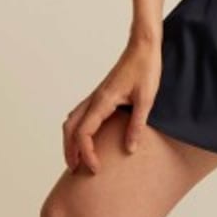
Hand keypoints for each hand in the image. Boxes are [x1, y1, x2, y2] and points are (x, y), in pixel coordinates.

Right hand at [61, 36, 161, 174]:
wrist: (143, 46)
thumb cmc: (146, 68)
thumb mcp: (146, 99)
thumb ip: (136, 124)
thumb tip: (129, 149)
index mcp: (103, 101)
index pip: (83, 133)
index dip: (86, 154)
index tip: (95, 168)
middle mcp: (95, 98)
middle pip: (70, 128)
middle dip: (70, 151)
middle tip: (75, 170)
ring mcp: (96, 95)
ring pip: (72, 120)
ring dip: (71, 140)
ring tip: (77, 158)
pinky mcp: (102, 93)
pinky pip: (81, 114)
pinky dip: (77, 129)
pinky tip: (87, 137)